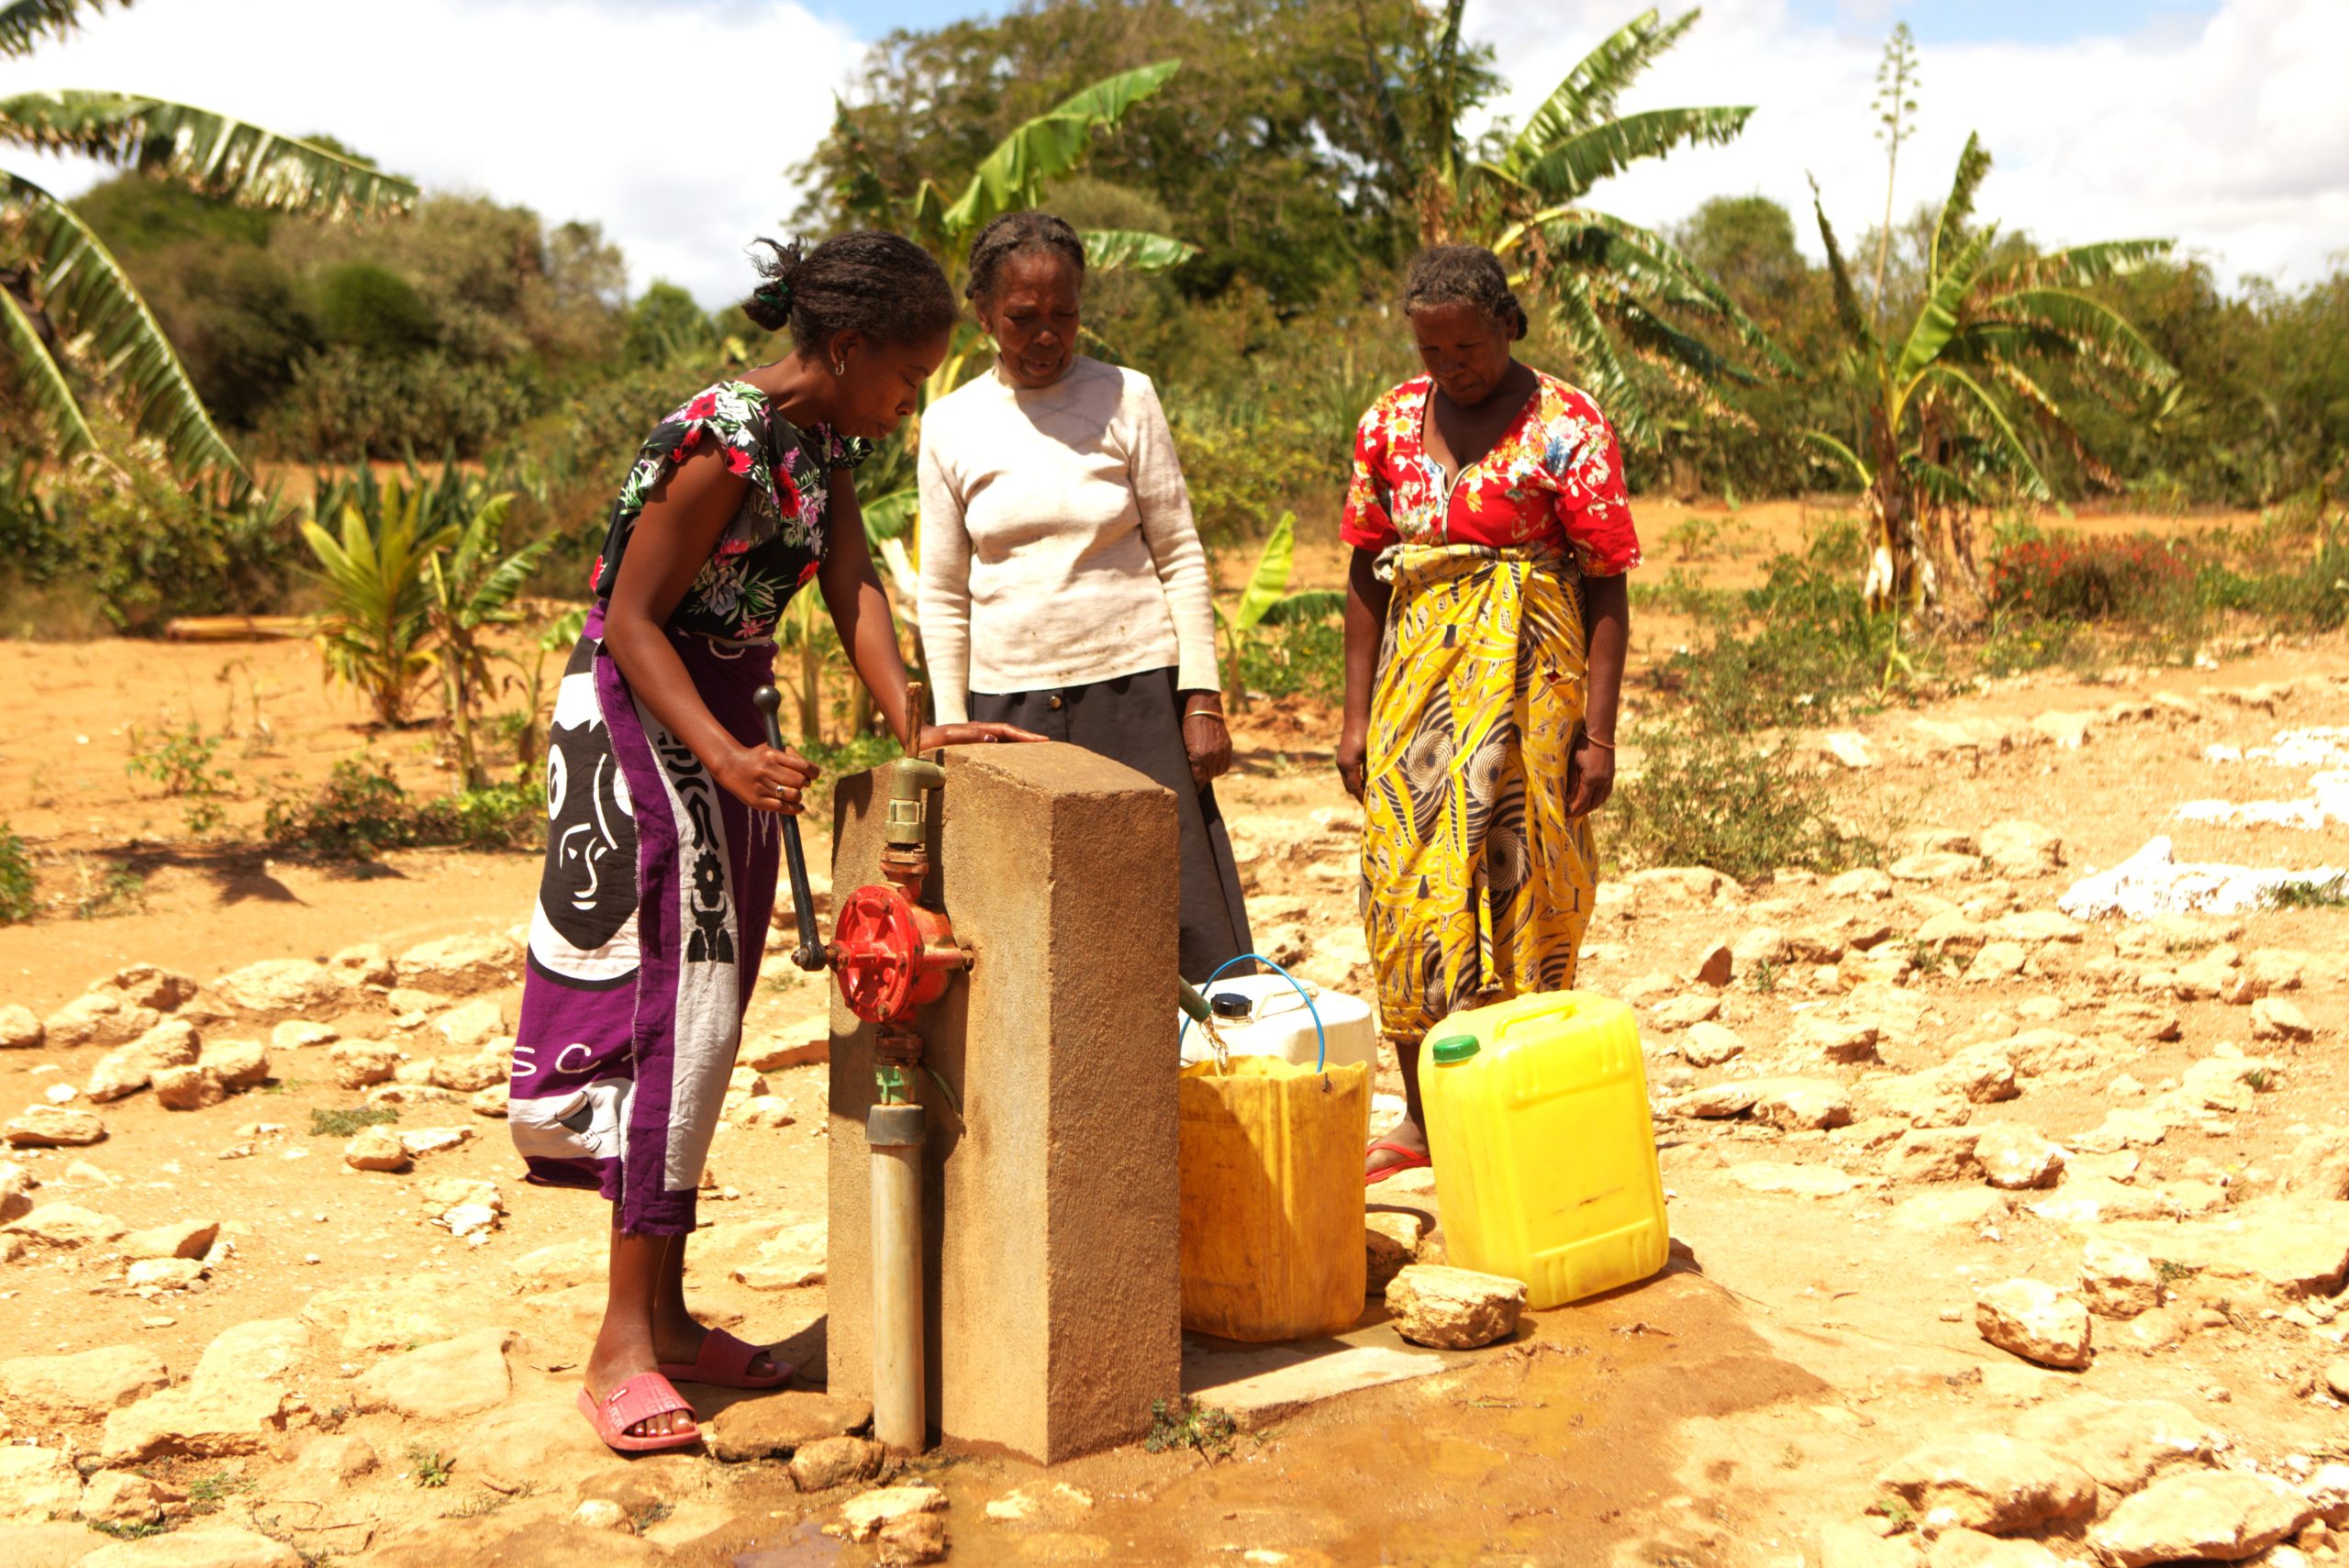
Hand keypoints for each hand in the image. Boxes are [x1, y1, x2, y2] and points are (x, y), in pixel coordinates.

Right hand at [716, 742, 817, 814]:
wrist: (730, 766)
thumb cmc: (758, 758)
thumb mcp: (772, 750)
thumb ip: (792, 757)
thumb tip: (811, 773)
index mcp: (772, 755)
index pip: (803, 766)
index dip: (813, 772)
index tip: (812, 775)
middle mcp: (766, 770)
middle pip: (800, 782)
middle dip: (805, 784)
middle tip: (801, 784)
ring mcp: (761, 786)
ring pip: (793, 795)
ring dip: (798, 796)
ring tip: (795, 794)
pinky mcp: (756, 801)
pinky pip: (782, 808)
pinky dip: (795, 809)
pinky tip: (798, 807)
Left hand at [915, 721, 1045, 749]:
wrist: (915, 740)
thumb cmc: (930, 742)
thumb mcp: (948, 738)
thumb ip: (969, 736)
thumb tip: (993, 738)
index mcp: (977, 729)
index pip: (1006, 731)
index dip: (1025, 736)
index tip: (1043, 741)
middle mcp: (980, 732)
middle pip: (1009, 734)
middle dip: (1028, 738)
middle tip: (1047, 745)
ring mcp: (977, 738)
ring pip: (1004, 740)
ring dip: (1020, 744)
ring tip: (1037, 752)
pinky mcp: (973, 746)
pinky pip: (995, 748)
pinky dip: (1008, 751)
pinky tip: (1014, 759)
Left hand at [1182, 702, 1231, 788]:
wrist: (1204, 710)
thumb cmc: (1188, 727)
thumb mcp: (1184, 745)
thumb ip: (1189, 761)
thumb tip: (1190, 776)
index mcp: (1198, 757)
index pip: (1198, 781)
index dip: (1196, 788)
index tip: (1193, 794)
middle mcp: (1212, 757)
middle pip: (1208, 777)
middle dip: (1202, 777)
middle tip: (1197, 775)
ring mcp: (1222, 752)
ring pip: (1218, 773)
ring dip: (1212, 772)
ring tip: (1205, 766)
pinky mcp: (1228, 748)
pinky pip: (1226, 765)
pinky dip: (1220, 766)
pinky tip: (1214, 763)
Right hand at [1335, 721, 1367, 801]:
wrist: (1356, 718)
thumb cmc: (1368, 734)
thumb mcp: (1373, 753)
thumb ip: (1373, 769)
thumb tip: (1379, 784)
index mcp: (1349, 765)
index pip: (1356, 788)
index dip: (1363, 797)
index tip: (1371, 806)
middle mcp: (1342, 765)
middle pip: (1349, 787)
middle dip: (1359, 795)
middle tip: (1371, 802)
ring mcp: (1340, 761)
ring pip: (1347, 781)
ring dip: (1356, 787)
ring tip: (1368, 793)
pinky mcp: (1342, 757)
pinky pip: (1347, 774)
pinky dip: (1355, 779)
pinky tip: (1365, 780)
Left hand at [1565, 734, 1614, 817]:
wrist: (1600, 733)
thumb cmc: (1582, 746)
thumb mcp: (1573, 763)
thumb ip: (1571, 782)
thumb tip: (1567, 798)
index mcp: (1592, 779)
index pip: (1582, 801)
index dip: (1574, 810)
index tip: (1566, 815)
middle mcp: (1603, 782)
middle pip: (1593, 804)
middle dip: (1582, 812)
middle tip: (1571, 816)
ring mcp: (1609, 779)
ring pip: (1600, 800)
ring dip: (1590, 807)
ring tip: (1580, 810)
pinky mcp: (1611, 775)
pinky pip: (1606, 793)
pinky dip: (1598, 800)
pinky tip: (1592, 800)